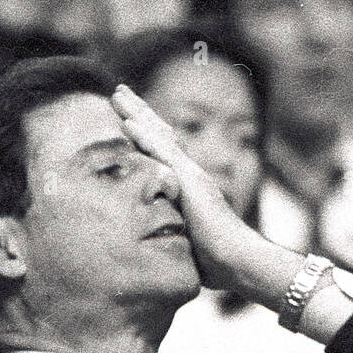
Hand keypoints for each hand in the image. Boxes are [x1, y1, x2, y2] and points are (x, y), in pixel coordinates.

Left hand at [111, 83, 259, 291]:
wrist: (235, 261)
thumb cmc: (214, 259)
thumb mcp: (184, 238)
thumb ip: (173, 228)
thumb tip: (159, 239)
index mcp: (186, 185)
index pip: (161, 151)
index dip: (144, 132)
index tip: (126, 116)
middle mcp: (188, 173)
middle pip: (159, 134)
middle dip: (138, 112)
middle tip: (118, 92)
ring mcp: (189, 175)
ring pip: (158, 137)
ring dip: (136, 114)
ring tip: (116, 95)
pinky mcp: (189, 182)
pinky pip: (162, 154)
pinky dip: (144, 137)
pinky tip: (127, 123)